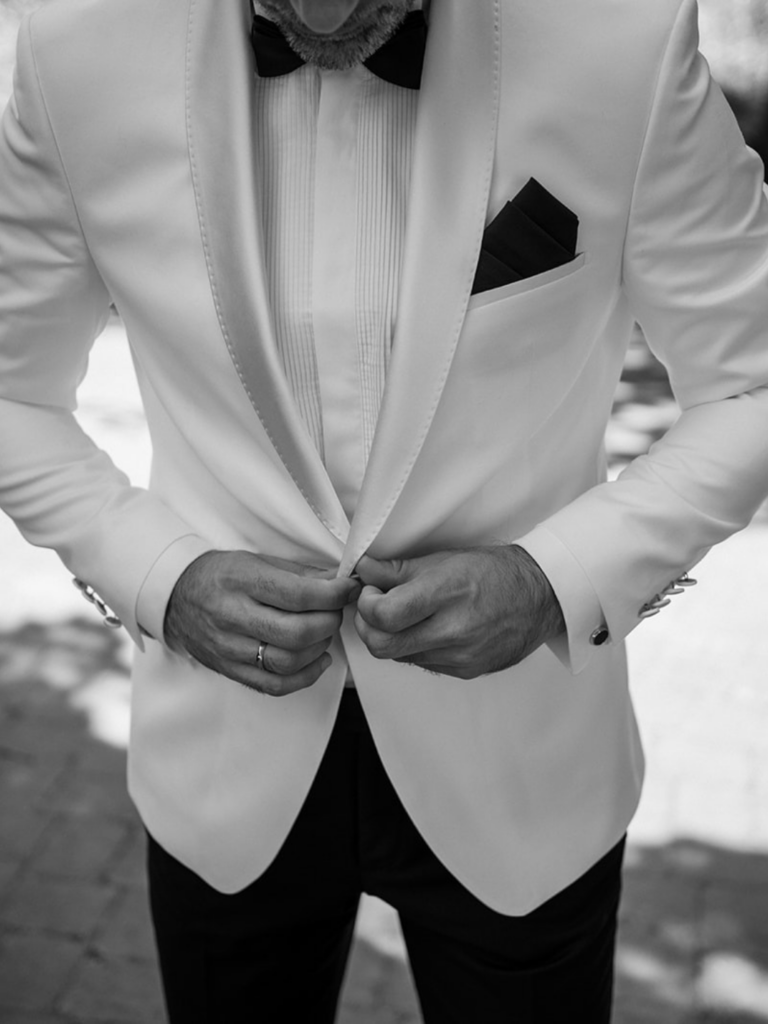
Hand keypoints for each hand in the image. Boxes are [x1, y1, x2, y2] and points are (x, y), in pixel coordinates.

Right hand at [164, 550, 360, 695]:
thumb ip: (300, 574)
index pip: (297, 594)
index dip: (333, 594)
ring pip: (288, 661)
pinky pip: (274, 685)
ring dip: (320, 647)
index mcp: (240, 581)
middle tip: (335, 610)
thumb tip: (340, 581)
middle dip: (329, 621)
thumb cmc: (221, 576)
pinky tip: (318, 660)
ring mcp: (229, 648)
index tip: (349, 588)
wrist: (175, 597)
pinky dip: (305, 677)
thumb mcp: (257, 561)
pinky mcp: (230, 670)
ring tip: (324, 631)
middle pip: (296, 632)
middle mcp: (232, 616)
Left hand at [353, 545, 564, 678]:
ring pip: (398, 656)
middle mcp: (454, 630)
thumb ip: (397, 569)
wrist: (539, 598)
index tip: (370, 593)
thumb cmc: (495, 573)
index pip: (385, 615)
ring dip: (390, 637)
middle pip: (382, 645)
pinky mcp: (464, 671)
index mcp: (448, 594)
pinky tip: (426, 628)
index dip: (366, 605)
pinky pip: (421, 663)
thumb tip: (363, 570)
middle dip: (367, 626)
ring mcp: (460, 656)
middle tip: (374, 607)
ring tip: (403, 614)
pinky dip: (413, 647)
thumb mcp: (444, 560)